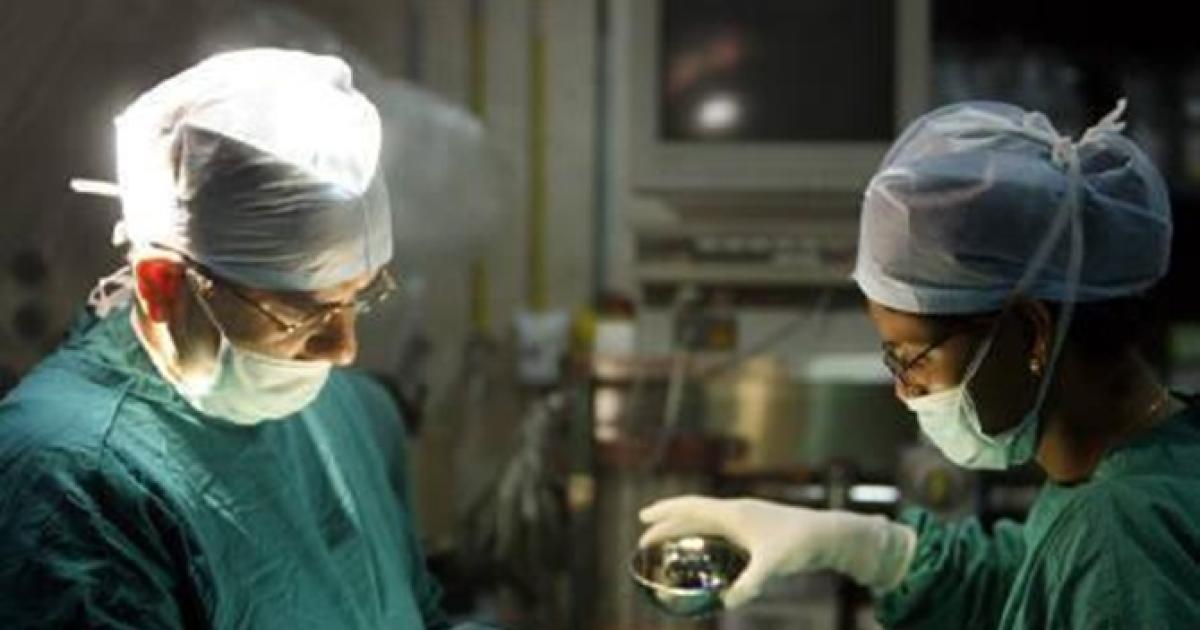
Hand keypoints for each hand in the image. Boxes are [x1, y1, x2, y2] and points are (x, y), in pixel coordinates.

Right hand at [639, 495, 915, 607]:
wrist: (829, 534)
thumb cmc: (800, 543)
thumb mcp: (772, 565)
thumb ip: (749, 584)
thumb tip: (726, 603)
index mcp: (734, 513)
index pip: (691, 507)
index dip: (665, 511)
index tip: (643, 517)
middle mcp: (736, 512)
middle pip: (693, 514)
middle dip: (667, 524)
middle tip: (644, 539)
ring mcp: (746, 520)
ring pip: (706, 522)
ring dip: (684, 530)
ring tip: (666, 544)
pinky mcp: (755, 530)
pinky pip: (719, 531)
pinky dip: (702, 538)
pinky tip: (702, 554)